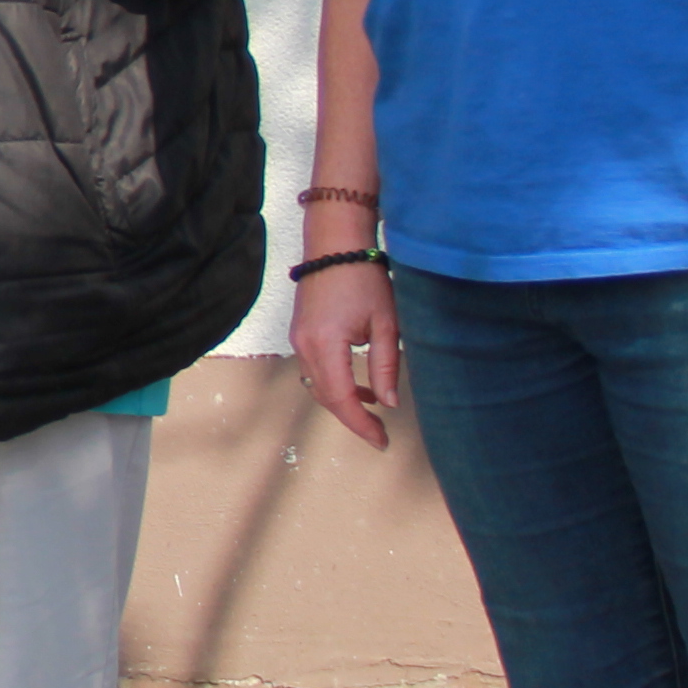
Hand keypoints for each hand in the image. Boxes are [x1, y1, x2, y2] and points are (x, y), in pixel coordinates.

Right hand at [289, 257, 402, 450]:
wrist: (335, 246)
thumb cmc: (365, 279)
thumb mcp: (385, 324)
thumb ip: (386, 366)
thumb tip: (388, 402)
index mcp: (326, 344)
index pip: (340, 397)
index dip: (360, 424)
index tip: (382, 441)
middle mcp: (305, 346)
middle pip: (325, 396)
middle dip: (352, 418)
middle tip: (380, 434)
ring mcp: (298, 340)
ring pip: (317, 386)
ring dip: (342, 401)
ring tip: (373, 410)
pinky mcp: (300, 334)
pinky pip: (314, 370)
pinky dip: (334, 384)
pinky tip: (358, 386)